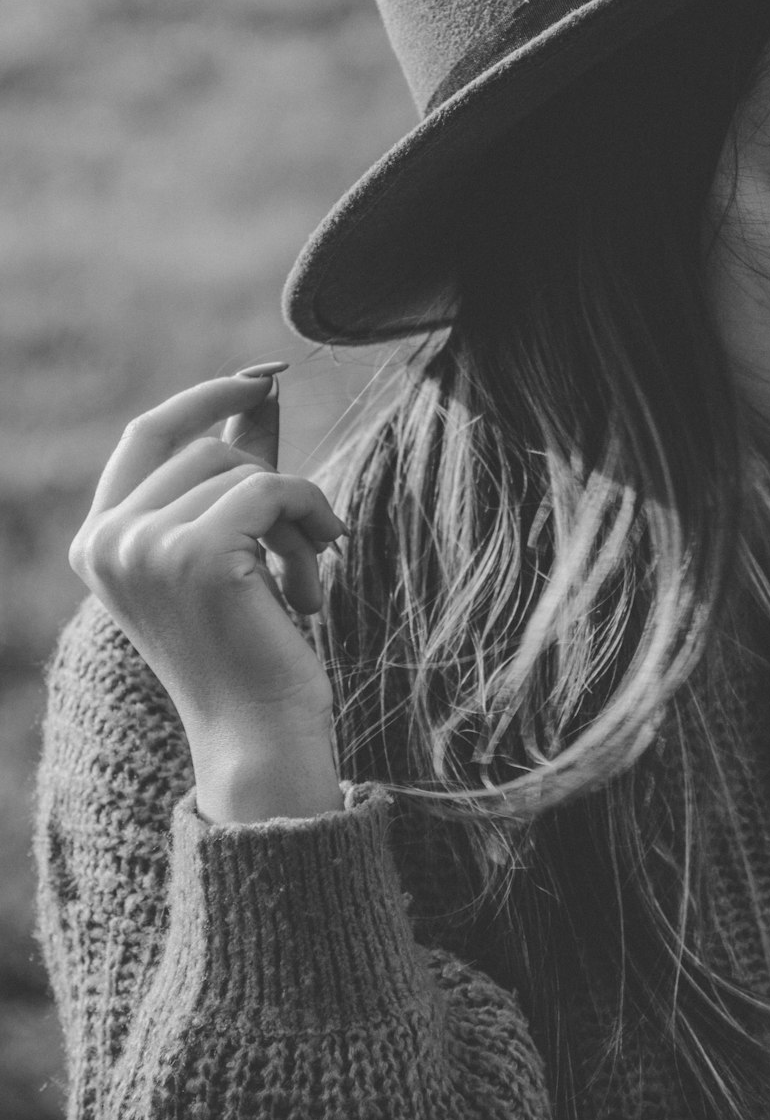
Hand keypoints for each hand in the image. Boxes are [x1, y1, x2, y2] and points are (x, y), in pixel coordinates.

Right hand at [69, 372, 346, 817]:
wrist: (258, 737)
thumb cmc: (249, 650)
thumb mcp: (229, 551)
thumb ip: (231, 475)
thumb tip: (257, 391)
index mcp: (99, 541)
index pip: (147, 432)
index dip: (204, 398)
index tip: (259, 382)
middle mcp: (109, 541)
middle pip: (209, 449)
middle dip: (269, 487)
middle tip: (304, 549)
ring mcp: (145, 545)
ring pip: (247, 469)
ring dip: (296, 517)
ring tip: (304, 580)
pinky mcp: (197, 552)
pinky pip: (276, 488)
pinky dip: (313, 516)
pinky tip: (318, 577)